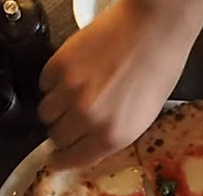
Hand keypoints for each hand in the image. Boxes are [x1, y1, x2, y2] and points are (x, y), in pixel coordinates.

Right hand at [38, 0, 202, 166]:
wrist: (153, 29)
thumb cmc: (158, 69)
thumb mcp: (143, 117)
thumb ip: (111, 135)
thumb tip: (89, 143)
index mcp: (112, 136)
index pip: (73, 160)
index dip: (63, 159)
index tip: (58, 157)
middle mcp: (88, 119)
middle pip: (56, 136)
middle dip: (63, 130)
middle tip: (74, 118)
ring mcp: (70, 92)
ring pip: (46, 112)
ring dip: (56, 107)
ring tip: (75, 93)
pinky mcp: (59, 66)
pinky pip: (44, 84)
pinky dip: (54, 82)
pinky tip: (73, 74)